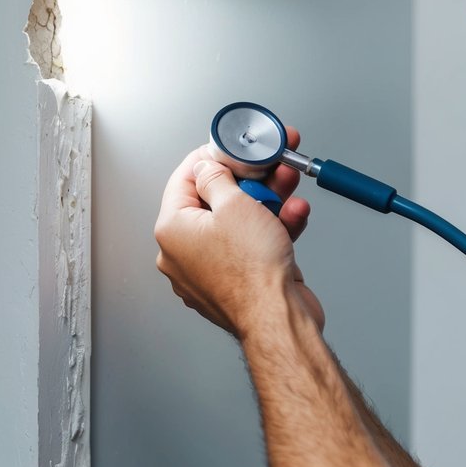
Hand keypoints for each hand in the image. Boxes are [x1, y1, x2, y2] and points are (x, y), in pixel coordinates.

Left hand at [154, 128, 323, 337]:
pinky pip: (253, 244)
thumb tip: (210, 167)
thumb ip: (218, 178)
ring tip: (287, 182)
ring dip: (268, 200)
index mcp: (172, 231)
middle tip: (267, 164)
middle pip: (216, 200)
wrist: (279, 319)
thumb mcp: (234, 204)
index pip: (184, 180)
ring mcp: (213, 268)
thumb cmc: (251, 274)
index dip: (209, 158)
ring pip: (239, 221)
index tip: (229, 148)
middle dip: (249, 179)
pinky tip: (293, 214)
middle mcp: (186, 253)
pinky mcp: (239, 279)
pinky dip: (273, 227)